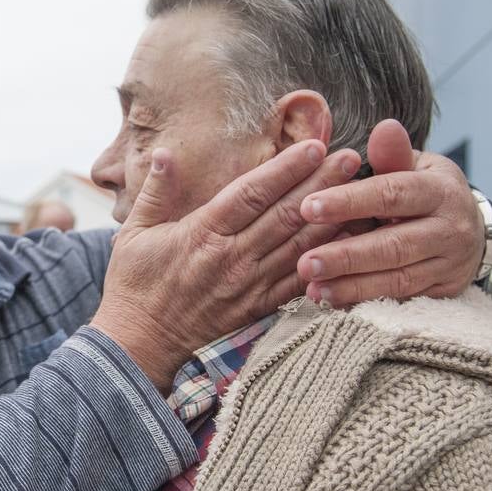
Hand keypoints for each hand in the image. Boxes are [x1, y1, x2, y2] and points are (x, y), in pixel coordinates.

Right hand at [91, 139, 360, 388]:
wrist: (140, 344)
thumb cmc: (134, 285)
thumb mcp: (133, 232)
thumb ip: (154, 191)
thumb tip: (165, 153)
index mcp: (201, 234)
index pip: (251, 194)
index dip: (286, 169)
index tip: (313, 146)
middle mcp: (231, 258)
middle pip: (284, 215)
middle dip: (321, 184)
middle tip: (352, 157)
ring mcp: (247, 285)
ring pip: (298, 246)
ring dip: (331, 217)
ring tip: (359, 191)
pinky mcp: (257, 308)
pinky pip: (298, 281)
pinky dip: (325, 260)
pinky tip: (348, 242)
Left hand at [296, 120, 482, 305]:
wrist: (469, 231)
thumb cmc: (424, 192)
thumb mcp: (415, 167)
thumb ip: (393, 155)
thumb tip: (384, 127)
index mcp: (440, 190)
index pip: (392, 194)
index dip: (349, 202)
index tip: (308, 207)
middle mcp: (451, 229)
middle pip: (394, 245)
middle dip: (346, 256)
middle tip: (304, 264)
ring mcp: (449, 264)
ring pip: (398, 279)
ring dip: (351, 286)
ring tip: (312, 288)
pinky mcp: (444, 292)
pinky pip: (401, 300)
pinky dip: (364, 302)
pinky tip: (332, 302)